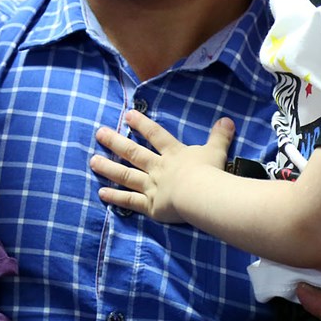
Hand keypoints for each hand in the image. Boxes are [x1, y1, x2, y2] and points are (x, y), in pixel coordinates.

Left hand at [91, 109, 233, 222]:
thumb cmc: (210, 172)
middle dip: (115, 142)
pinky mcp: (151, 206)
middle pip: (134, 152)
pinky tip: (101, 193)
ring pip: (126, 175)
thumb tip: (228, 120)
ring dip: (108, 167)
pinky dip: (115, 197)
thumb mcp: (217, 150)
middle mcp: (158, 168)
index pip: (155, 135)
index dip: (141, 124)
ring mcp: (152, 187)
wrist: (202, 194)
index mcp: (173, 154)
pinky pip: (130, 201)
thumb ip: (220, 136)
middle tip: (98, 133)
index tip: (126, 114)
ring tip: (92, 161)